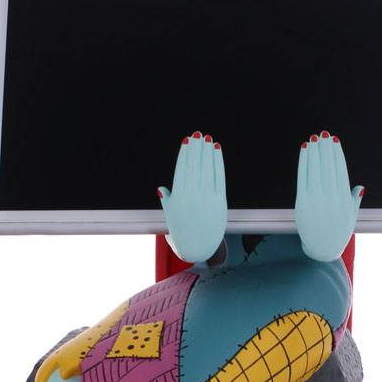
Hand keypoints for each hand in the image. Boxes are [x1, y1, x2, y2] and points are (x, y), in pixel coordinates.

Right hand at [158, 131, 227, 263]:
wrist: (198, 248)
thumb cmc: (182, 232)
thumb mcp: (171, 215)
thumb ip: (168, 200)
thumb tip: (161, 189)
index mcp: (178, 197)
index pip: (182, 169)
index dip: (185, 154)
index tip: (186, 141)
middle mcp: (192, 196)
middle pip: (195, 166)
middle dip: (196, 149)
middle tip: (197, 134)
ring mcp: (207, 198)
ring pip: (207, 169)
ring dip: (207, 152)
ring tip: (207, 139)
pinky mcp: (220, 201)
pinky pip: (219, 177)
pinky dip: (218, 162)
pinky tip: (216, 151)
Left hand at [295, 131, 363, 262]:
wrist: (322, 248)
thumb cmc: (338, 232)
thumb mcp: (350, 216)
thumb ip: (354, 200)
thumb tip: (360, 187)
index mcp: (344, 198)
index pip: (340, 169)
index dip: (336, 153)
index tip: (334, 141)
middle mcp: (331, 197)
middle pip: (327, 166)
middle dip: (325, 148)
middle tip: (323, 134)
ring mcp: (315, 199)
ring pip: (315, 169)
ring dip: (314, 152)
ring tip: (314, 139)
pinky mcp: (302, 201)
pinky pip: (303, 176)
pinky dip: (304, 162)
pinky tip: (305, 151)